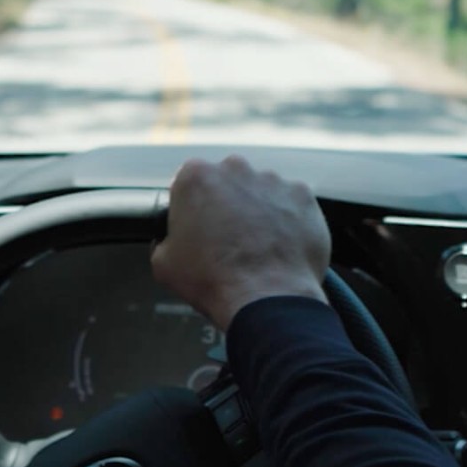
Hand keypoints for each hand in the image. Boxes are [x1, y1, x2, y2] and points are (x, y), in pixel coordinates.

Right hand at [152, 155, 329, 329]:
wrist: (265, 297)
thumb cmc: (212, 280)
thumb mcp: (164, 263)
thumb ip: (165, 239)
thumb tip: (172, 241)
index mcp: (196, 176)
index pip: (191, 183)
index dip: (194, 208)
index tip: (199, 228)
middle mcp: (236, 168)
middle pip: (228, 181)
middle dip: (228, 204)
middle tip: (229, 239)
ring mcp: (273, 180)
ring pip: (262, 191)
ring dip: (259, 211)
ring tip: (259, 248)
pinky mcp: (303, 196)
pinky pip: (291, 204)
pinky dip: (288, 220)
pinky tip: (281, 246)